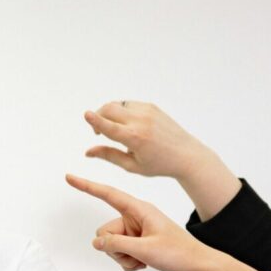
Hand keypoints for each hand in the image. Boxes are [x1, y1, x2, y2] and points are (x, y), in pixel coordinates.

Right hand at [66, 174, 219, 270]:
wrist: (198, 265)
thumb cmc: (179, 253)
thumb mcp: (144, 249)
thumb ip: (116, 244)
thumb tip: (96, 242)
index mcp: (139, 210)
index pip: (107, 195)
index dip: (87, 186)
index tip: (70, 178)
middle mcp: (136, 218)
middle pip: (106, 231)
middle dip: (114, 248)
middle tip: (135, 254)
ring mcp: (137, 231)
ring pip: (111, 245)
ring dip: (123, 257)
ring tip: (143, 260)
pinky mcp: (139, 243)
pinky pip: (120, 253)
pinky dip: (129, 262)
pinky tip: (144, 263)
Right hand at [83, 101, 217, 180]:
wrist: (185, 154)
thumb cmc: (158, 164)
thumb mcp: (131, 165)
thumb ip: (108, 155)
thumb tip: (88, 152)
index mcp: (135, 138)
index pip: (109, 126)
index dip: (95, 120)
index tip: (85, 114)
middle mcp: (141, 121)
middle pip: (109, 109)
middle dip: (98, 117)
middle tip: (99, 132)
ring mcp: (147, 111)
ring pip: (117, 105)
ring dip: (108, 113)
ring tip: (113, 128)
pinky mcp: (152, 107)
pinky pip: (128, 104)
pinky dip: (121, 111)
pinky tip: (126, 124)